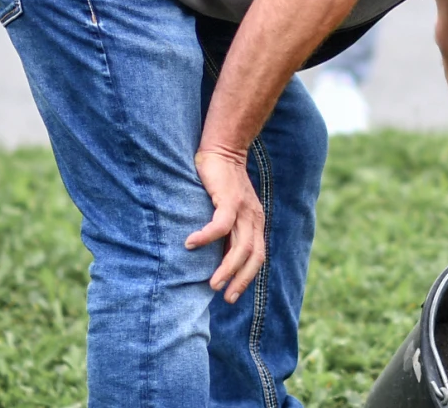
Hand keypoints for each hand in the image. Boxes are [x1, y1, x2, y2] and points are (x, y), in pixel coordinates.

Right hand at [184, 148, 265, 304]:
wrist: (223, 151)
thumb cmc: (220, 185)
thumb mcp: (227, 212)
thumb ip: (225, 233)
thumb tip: (213, 258)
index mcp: (255, 223)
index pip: (257, 257)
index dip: (246, 277)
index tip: (231, 296)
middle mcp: (253, 218)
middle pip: (252, 256)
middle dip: (240, 279)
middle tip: (223, 296)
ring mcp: (244, 209)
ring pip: (240, 245)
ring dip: (226, 267)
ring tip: (211, 283)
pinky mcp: (230, 198)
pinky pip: (221, 223)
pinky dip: (207, 236)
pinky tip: (191, 244)